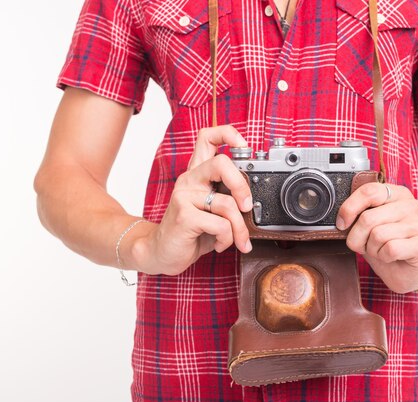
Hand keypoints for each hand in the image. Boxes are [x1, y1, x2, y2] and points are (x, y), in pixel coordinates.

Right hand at [133, 125, 252, 275]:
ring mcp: (185, 196)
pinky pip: (221, 225)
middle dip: (242, 186)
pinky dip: (227, 239)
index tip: (245, 147)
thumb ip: (229, 199)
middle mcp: (190, 179)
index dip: (228, 134)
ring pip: (227, 204)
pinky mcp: (184, 215)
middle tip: (246, 205)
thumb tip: (254, 200)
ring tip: (237, 239)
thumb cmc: (192, 231)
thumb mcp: (214, 211)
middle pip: (221, 163)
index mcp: (198, 173)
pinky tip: (220, 244)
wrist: (163, 252)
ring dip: (239, 228)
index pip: (208, 137)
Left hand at [336, 183, 417, 293]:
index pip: (369, 191)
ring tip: (380, 250)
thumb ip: (359, 214)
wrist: (407, 272)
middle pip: (368, 217)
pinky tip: (390, 257)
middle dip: (357, 237)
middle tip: (364, 244)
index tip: (342, 223)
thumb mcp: (370, 225)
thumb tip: (341, 217)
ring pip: (377, 235)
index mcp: (397, 194)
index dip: (349, 208)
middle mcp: (411, 205)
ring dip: (372, 249)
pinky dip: (383, 257)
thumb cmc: (386, 245)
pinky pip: (390, 249)